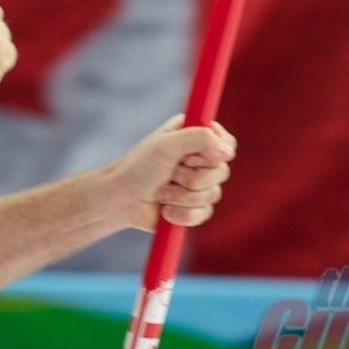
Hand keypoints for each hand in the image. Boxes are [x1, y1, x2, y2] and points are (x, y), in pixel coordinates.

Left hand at [102, 114, 235, 230]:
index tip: (191, 156)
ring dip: (183, 196)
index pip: (226, 141)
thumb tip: (228, 151)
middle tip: (170, 173)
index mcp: (192, 135)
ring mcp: (197, 183)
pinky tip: (165, 210)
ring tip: (161, 192)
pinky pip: (204, 213)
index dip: (214, 152)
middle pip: (222, 171)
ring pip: (213, 194)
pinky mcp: (193, 206)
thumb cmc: (139, 168)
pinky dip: (183, 213)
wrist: (121, 200)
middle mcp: (198, 157)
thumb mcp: (167, 145)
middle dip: (193, 178)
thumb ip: (200, 139)